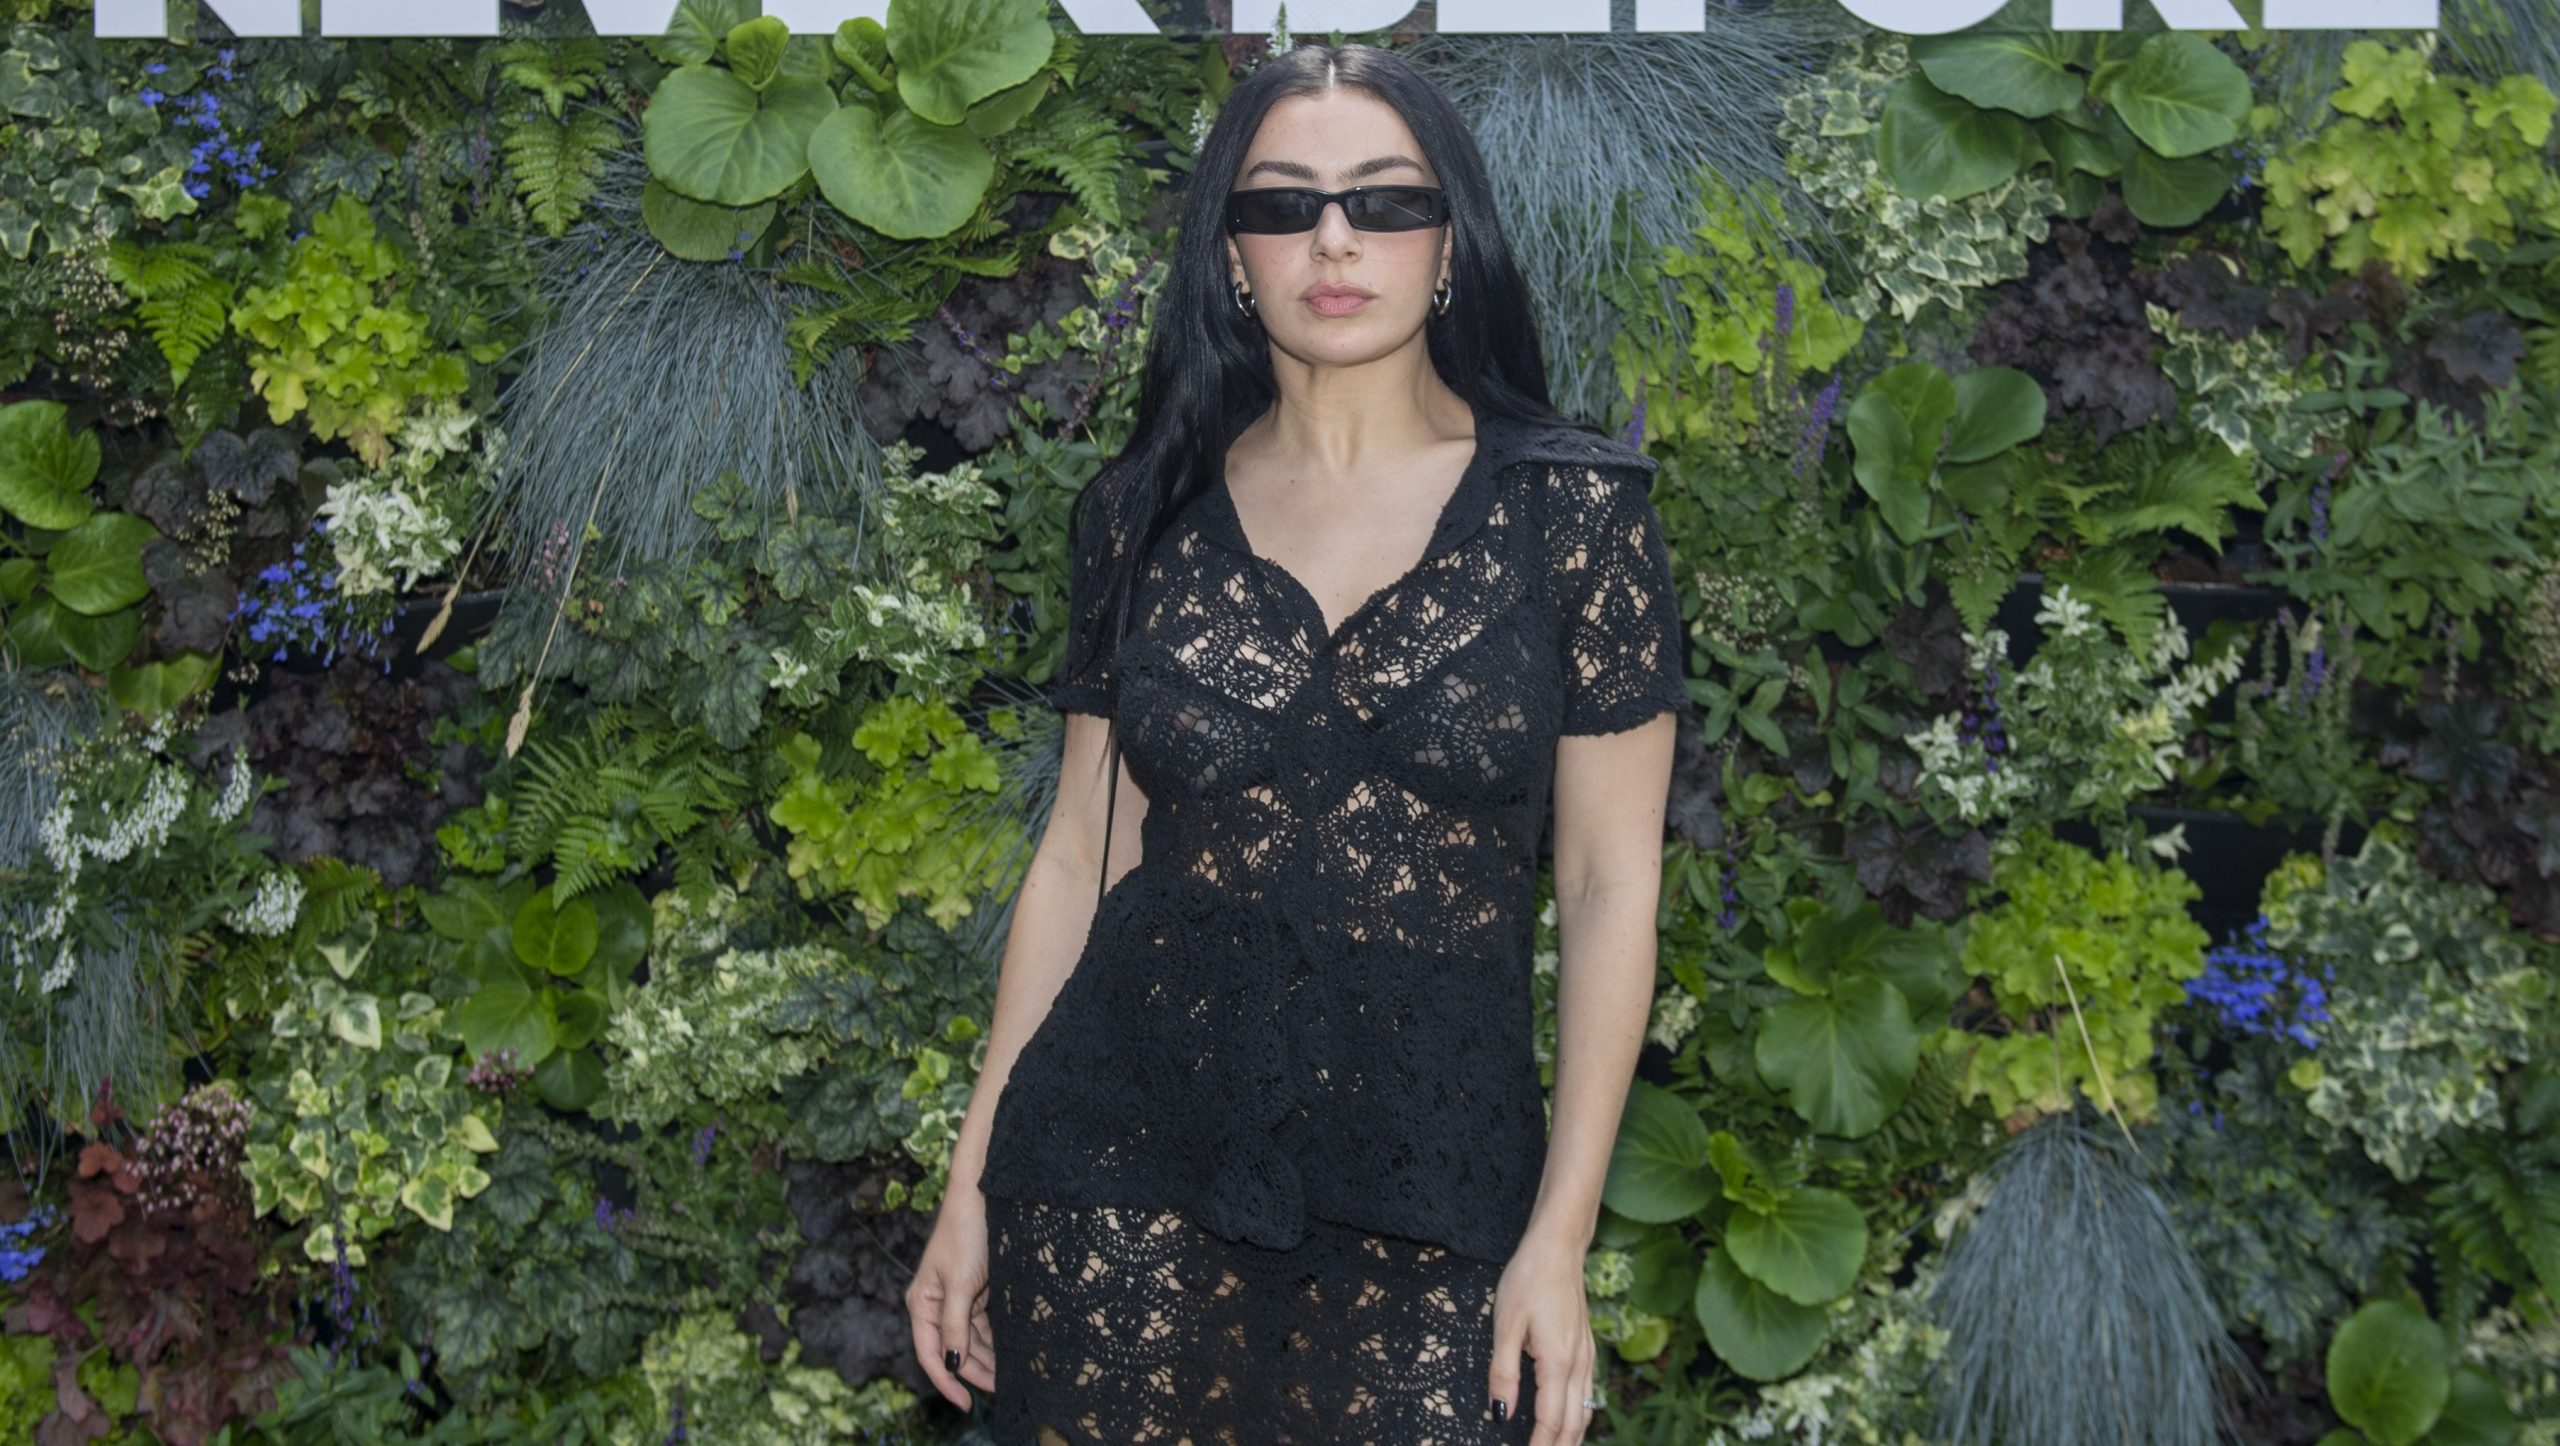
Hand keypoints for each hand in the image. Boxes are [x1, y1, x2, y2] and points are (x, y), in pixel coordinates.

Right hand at [906, 1187, 997, 1410]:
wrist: (983, 1195)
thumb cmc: (965, 1234)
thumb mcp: (961, 1284)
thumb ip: (956, 1326)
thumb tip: (953, 1363)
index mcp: (923, 1303)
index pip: (931, 1354)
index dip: (947, 1382)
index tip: (966, 1404)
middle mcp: (936, 1303)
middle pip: (953, 1350)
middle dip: (974, 1372)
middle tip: (1002, 1389)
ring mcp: (956, 1298)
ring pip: (970, 1340)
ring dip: (987, 1357)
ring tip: (1012, 1374)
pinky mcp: (975, 1290)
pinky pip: (983, 1324)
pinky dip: (995, 1338)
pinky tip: (1011, 1351)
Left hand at [1487, 1231, 1596, 1444]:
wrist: (1558, 1248)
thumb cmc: (1529, 1280)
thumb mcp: (1505, 1325)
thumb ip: (1503, 1373)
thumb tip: (1500, 1413)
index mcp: (1558, 1363)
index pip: (1551, 1421)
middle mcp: (1579, 1365)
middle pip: (1574, 1424)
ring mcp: (1587, 1357)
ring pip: (1585, 1411)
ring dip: (1571, 1437)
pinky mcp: (1587, 1348)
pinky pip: (1587, 1394)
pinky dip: (1578, 1416)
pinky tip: (1568, 1420)